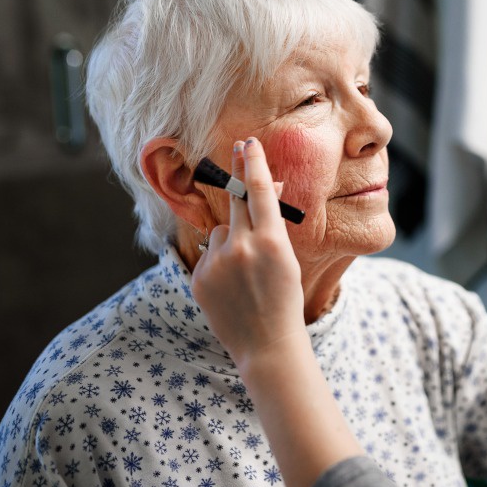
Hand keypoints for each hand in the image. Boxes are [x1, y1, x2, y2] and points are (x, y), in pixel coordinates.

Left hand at [191, 137, 306, 371]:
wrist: (267, 344)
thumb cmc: (284, 299)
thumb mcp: (287, 258)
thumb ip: (272, 225)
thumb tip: (266, 190)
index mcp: (271, 241)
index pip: (259, 191)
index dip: (253, 163)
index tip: (249, 142)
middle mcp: (241, 247)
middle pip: (236, 200)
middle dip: (238, 175)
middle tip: (238, 151)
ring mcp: (217, 263)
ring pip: (221, 231)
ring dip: (232, 239)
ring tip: (245, 271)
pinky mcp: (199, 278)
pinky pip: (209, 254)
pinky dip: (219, 262)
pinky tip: (232, 285)